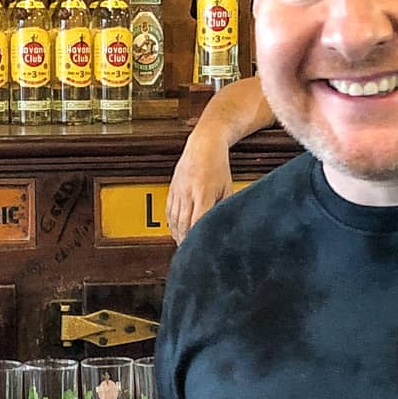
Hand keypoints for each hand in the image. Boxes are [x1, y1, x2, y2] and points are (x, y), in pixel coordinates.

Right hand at [167, 126, 234, 243]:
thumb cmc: (218, 165)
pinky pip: (169, 212)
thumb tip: (225, 225)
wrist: (203, 144)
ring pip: (174, 220)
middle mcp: (187, 193)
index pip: (197, 223)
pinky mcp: (172, 189)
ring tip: (183, 246)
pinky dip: (172, 225)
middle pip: (183, 225)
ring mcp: (177, 191)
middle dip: (186, 242)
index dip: (197, 239)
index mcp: (203, 193)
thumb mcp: (228, 187)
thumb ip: (224, 207)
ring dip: (178, 235)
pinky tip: (177, 232)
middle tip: (191, 255)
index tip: (200, 250)